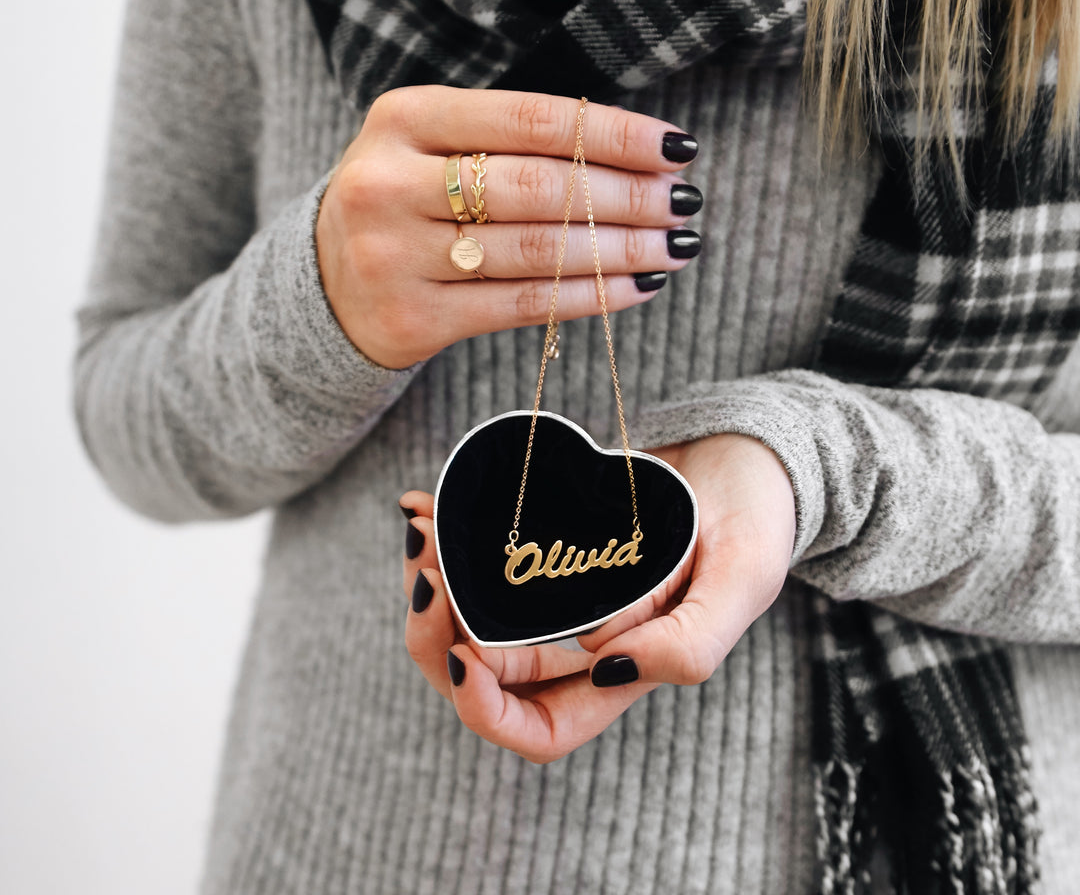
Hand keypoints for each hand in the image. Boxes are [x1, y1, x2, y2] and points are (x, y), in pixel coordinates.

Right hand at [317, 86, 701, 368]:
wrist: (327, 280)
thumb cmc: (407, 198)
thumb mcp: (434, 144)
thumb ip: (513, 140)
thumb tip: (638, 156)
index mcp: (404, 117)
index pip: (530, 119)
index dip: (612, 134)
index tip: (675, 147)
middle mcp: (389, 183)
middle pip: (536, 187)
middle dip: (625, 196)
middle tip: (684, 202)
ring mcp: (395, 255)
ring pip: (535, 251)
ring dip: (620, 250)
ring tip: (674, 247)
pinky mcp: (412, 318)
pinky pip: (522, 305)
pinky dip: (590, 297)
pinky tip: (636, 288)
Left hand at [399, 433, 795, 762]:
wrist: (744, 455)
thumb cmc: (755, 520)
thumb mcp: (745, 578)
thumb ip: (692, 639)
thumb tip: (606, 666)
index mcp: (625, 669)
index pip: (541, 726)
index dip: (488, 710)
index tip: (461, 654)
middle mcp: (580, 639)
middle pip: (485, 673)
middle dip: (438, 634)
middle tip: (425, 574)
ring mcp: (560, 589)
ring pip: (474, 613)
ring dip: (435, 582)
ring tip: (421, 529)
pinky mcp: (550, 542)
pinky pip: (485, 551)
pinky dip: (447, 531)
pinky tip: (419, 501)